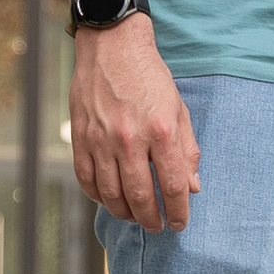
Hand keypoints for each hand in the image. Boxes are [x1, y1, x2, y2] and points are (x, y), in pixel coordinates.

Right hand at [71, 21, 200, 230]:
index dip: (178, 211)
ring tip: (134, 216)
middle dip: (151, 219)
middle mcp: (130, 138)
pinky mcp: (80, 136)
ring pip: (110, 194)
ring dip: (124, 213)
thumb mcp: (178, 109)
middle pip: (140, 197)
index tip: (180, 223)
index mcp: (161, 131)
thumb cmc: (150, 77)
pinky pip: (85, 178)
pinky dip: (97, 196)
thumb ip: (187, 150)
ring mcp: (101, 139)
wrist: (113, 46)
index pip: (172, 186)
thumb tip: (193, 187)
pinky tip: (108, 199)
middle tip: (157, 227)